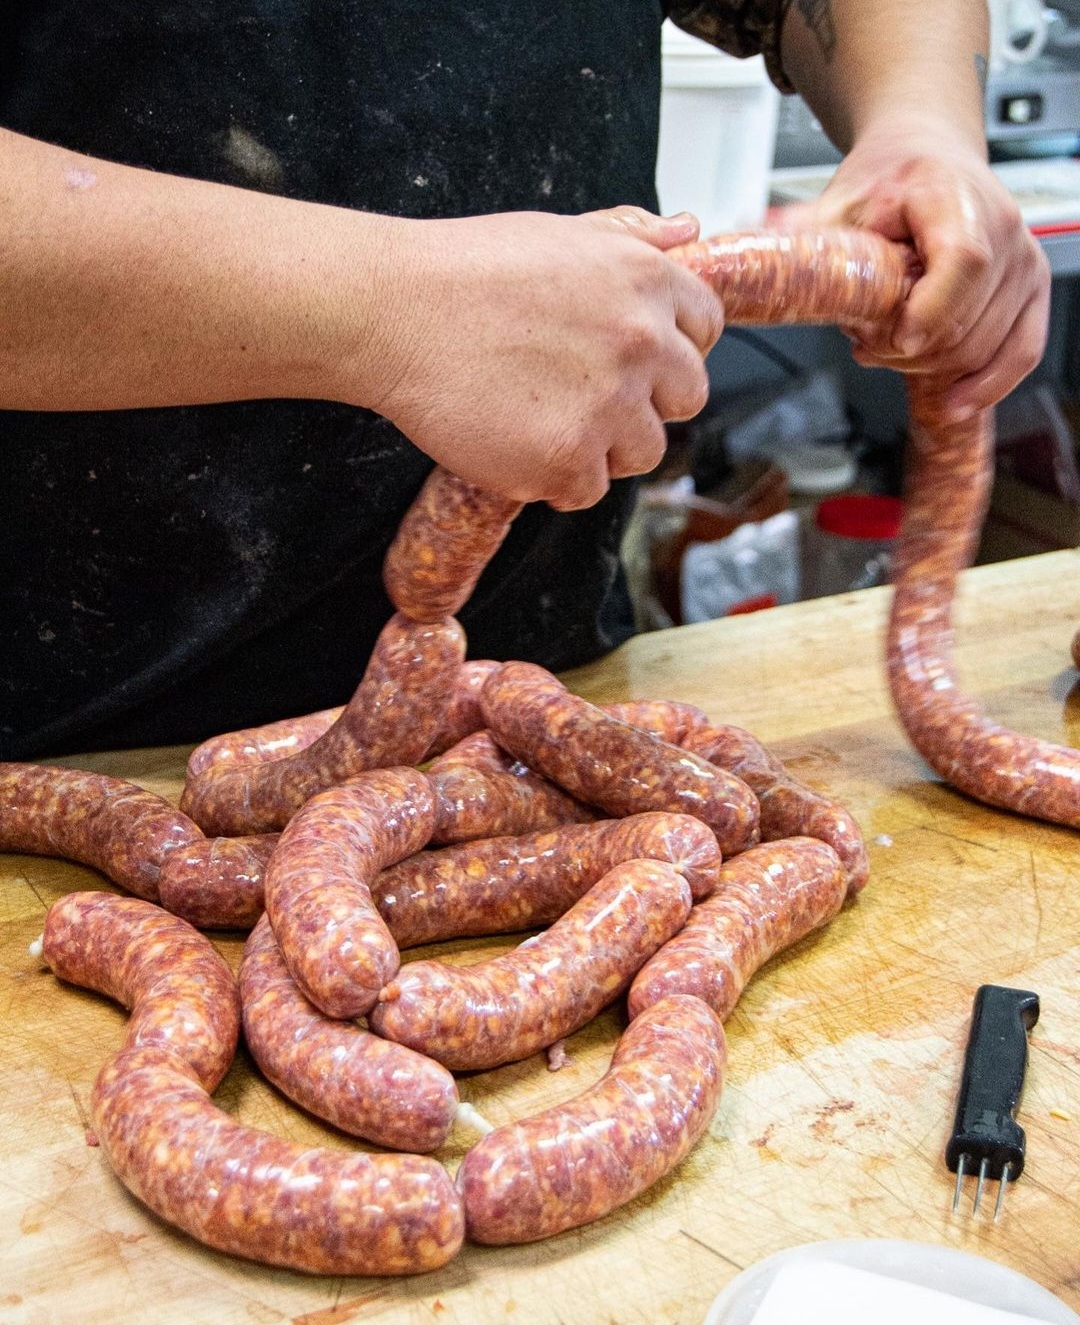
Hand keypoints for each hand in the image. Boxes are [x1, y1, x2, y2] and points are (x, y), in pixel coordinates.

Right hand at [361, 206, 724, 509]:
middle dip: (645, 403)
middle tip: (587, 396)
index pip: (705, 328)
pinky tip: (517, 445)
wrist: (395, 312)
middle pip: (686, 399)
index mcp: (646, 282)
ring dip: (603, 447)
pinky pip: (587, 490)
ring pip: (642, 452)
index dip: (674, 349)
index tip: (641, 363)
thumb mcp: (559, 235)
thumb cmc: (463, 272)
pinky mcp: (569, 459)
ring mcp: (609, 406)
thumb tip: (687, 230)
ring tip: (544, 421)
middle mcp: (642, 343)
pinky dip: (555, 480)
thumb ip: (631, 239)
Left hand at [790, 119, 1050, 422]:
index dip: (932, 309)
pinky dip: (985, 385)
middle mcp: (1002, 225)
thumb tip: (755, 244)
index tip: (895, 338)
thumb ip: (802, 232)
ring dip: (931, 365)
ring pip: (986, 345)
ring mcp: (1023, 260)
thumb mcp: (837, 202)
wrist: (926, 160)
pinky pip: (1021, 353)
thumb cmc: (889, 181)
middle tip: (866, 342)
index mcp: (953, 195)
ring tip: (890, 344)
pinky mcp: (1032, 291)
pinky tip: (950, 403)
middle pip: (970, 318)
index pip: (964, 261)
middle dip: (911, 349)